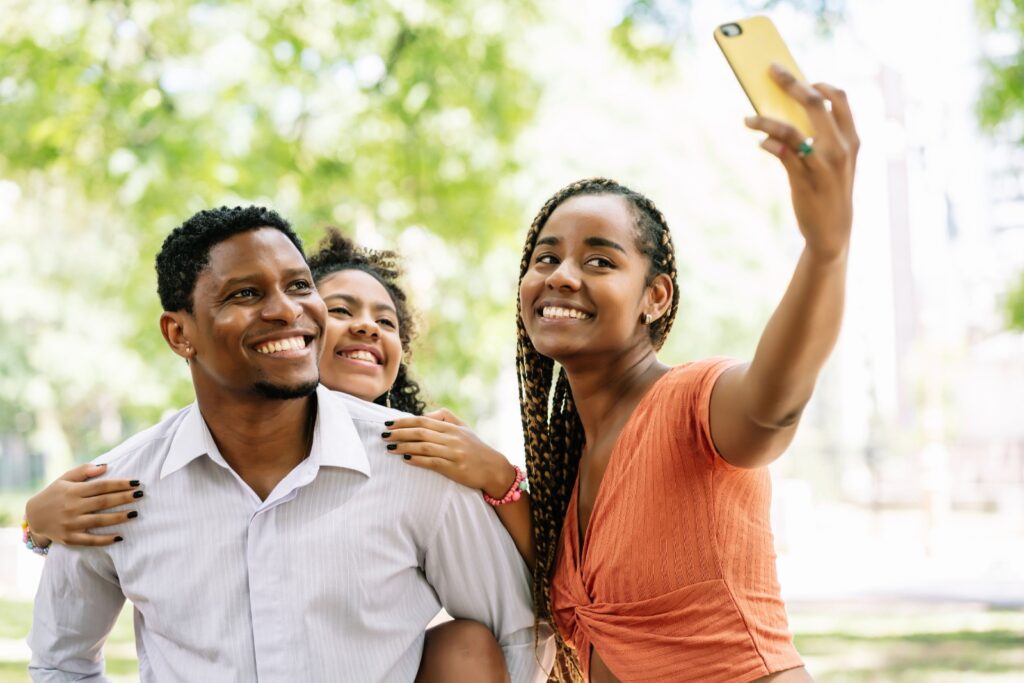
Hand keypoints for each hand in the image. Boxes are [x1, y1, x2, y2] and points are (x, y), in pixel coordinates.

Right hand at [25, 463, 141, 546]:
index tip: (136, 482)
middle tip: (141, 495)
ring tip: (135, 514)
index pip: (101, 486)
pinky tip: (120, 537)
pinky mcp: (69, 538)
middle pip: (103, 502)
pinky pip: (90, 540)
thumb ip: (84, 471)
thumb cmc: (54, 494)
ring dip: (119, 517)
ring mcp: (71, 524)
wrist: (33, 517)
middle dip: (124, 498)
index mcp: (73, 491)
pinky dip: (105, 540)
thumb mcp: (65, 479)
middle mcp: (72, 507)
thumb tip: (106, 466)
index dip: (120, 484)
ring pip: (99, 521)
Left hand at [382, 408, 516, 497]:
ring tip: (389, 447)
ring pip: (424, 447)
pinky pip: (432, 462)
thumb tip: (424, 415)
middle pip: (421, 433)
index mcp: (452, 428)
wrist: (493, 469)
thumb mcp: (464, 428)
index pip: (423, 421)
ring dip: (404, 446)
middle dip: (400, 433)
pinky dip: (417, 460)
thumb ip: (445, 418)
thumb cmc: (475, 448)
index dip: (404, 421)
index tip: (389, 423)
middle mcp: (452, 439)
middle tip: (383, 434)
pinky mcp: (455, 469)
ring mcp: (454, 454)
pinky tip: (406, 459)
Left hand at [744, 63, 859, 261]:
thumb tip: (786, 112)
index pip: (839, 97)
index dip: (818, 82)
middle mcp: (840, 146)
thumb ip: (820, 137)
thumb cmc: (829, 191)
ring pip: (790, 128)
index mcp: (851, 138)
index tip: (799, 76)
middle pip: (814, 102)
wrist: (833, 232)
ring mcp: (822, 162)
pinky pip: (781, 153)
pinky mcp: (804, 179)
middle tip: (770, 70)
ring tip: (747, 119)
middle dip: (790, 82)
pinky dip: (767, 143)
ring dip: (765, 120)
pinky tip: (760, 143)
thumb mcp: (834, 162)